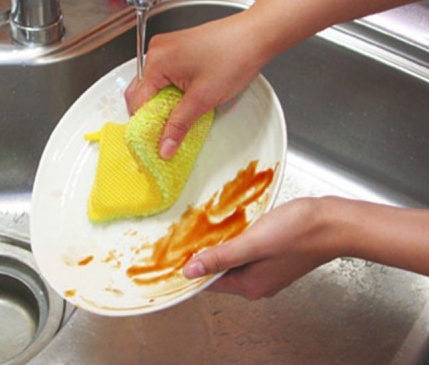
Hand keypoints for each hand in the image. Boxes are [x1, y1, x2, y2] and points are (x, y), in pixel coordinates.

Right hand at [125, 10, 265, 158]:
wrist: (256, 35)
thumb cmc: (233, 57)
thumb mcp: (203, 99)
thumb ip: (179, 125)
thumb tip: (165, 146)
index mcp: (156, 61)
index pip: (138, 101)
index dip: (144, 125)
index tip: (154, 142)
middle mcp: (157, 50)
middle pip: (142, 91)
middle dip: (151, 114)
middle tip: (164, 135)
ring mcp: (168, 47)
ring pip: (155, 84)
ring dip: (163, 103)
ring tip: (178, 119)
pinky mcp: (180, 48)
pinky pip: (166, 74)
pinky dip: (171, 91)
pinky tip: (185, 102)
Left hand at [183, 197, 428, 298]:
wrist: (333, 222)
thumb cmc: (298, 232)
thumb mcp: (253, 243)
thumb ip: (221, 257)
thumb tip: (190, 272)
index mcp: (249, 285)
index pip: (209, 282)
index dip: (191, 268)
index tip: (173, 254)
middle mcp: (257, 282)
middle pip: (220, 271)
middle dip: (204, 254)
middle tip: (186, 234)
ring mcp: (267, 270)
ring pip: (233, 259)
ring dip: (219, 245)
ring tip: (203, 227)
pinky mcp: (274, 255)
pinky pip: (246, 250)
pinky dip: (235, 239)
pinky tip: (230, 224)